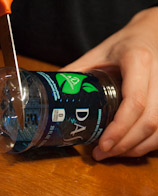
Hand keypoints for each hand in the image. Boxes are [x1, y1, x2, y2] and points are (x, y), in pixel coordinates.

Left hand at [61, 7, 157, 159]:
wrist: (150, 34)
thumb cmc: (123, 43)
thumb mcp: (97, 52)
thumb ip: (76, 70)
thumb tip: (55, 91)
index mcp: (138, 61)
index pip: (134, 102)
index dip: (120, 128)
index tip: (103, 145)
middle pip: (149, 121)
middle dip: (125, 144)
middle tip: (102, 154)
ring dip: (137, 148)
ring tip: (113, 154)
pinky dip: (149, 143)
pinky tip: (131, 146)